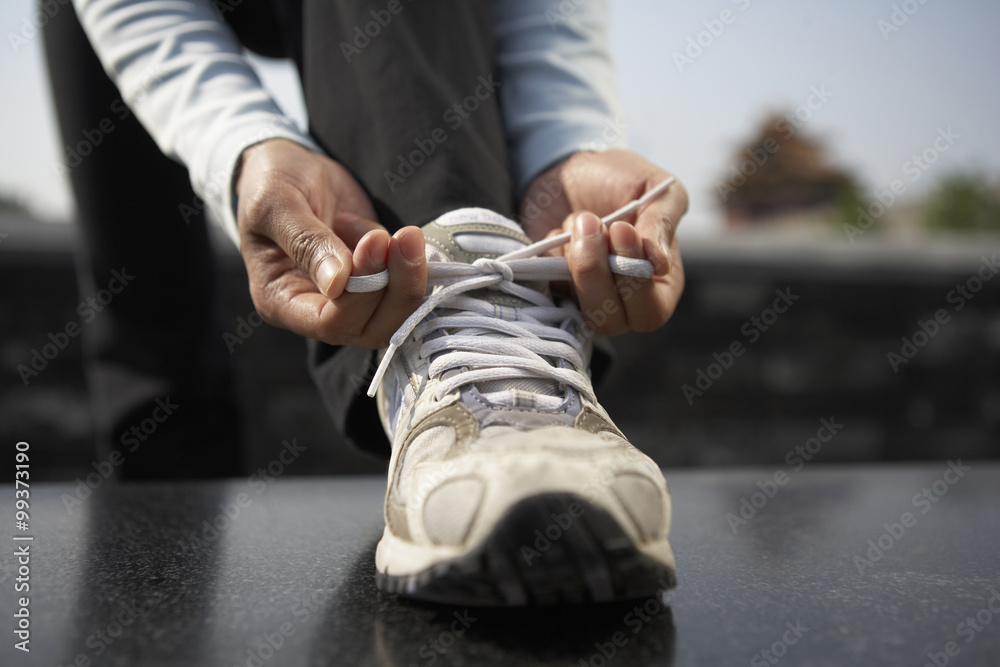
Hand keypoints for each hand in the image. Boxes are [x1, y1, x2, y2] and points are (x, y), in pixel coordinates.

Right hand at [235, 139, 426, 347]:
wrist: (294, 167)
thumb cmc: (272, 183)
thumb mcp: (277, 203)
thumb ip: (306, 241)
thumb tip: (336, 282)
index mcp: (281, 300)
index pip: (329, 323)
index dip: (361, 293)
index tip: (375, 242)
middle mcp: (316, 308)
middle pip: (370, 328)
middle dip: (396, 288)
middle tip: (405, 238)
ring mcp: (351, 298)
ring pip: (395, 315)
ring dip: (410, 276)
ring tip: (406, 235)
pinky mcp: (376, 280)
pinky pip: (406, 290)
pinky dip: (412, 267)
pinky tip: (399, 236)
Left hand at [520, 149, 687, 334]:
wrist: (572, 168)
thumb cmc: (623, 179)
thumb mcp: (657, 188)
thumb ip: (662, 222)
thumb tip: (660, 263)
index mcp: (660, 283)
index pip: (650, 312)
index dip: (634, 282)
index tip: (622, 229)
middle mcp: (624, 300)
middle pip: (609, 322)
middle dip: (594, 271)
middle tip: (589, 221)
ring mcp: (585, 297)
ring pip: (576, 309)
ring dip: (573, 262)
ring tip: (578, 220)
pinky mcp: (553, 287)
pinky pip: (546, 289)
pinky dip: (550, 258)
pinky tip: (560, 232)